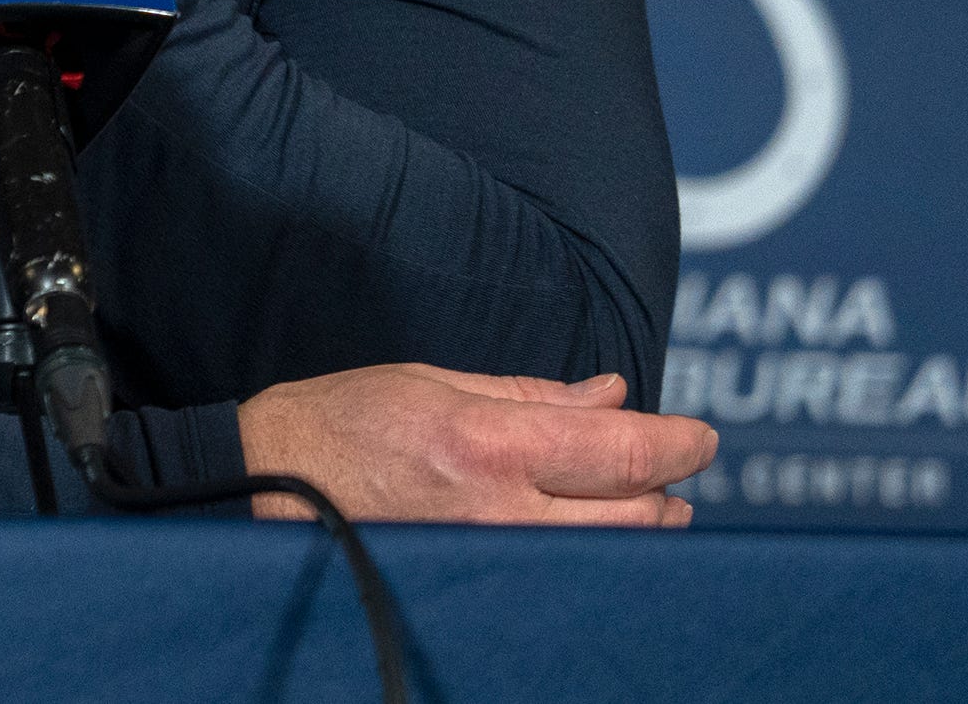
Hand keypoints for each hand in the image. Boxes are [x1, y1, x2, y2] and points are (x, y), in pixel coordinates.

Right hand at [235, 364, 716, 524]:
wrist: (269, 490)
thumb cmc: (343, 424)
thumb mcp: (436, 383)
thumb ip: (533, 394)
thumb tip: (612, 394)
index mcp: (491, 443)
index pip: (623, 452)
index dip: (677, 444)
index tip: (699, 437)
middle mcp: (501, 510)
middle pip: (635, 514)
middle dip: (667, 491)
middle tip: (672, 469)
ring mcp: (493, 558)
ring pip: (609, 552)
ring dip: (639, 525)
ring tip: (638, 502)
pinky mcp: (480, 584)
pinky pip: (564, 570)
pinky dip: (592, 551)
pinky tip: (589, 535)